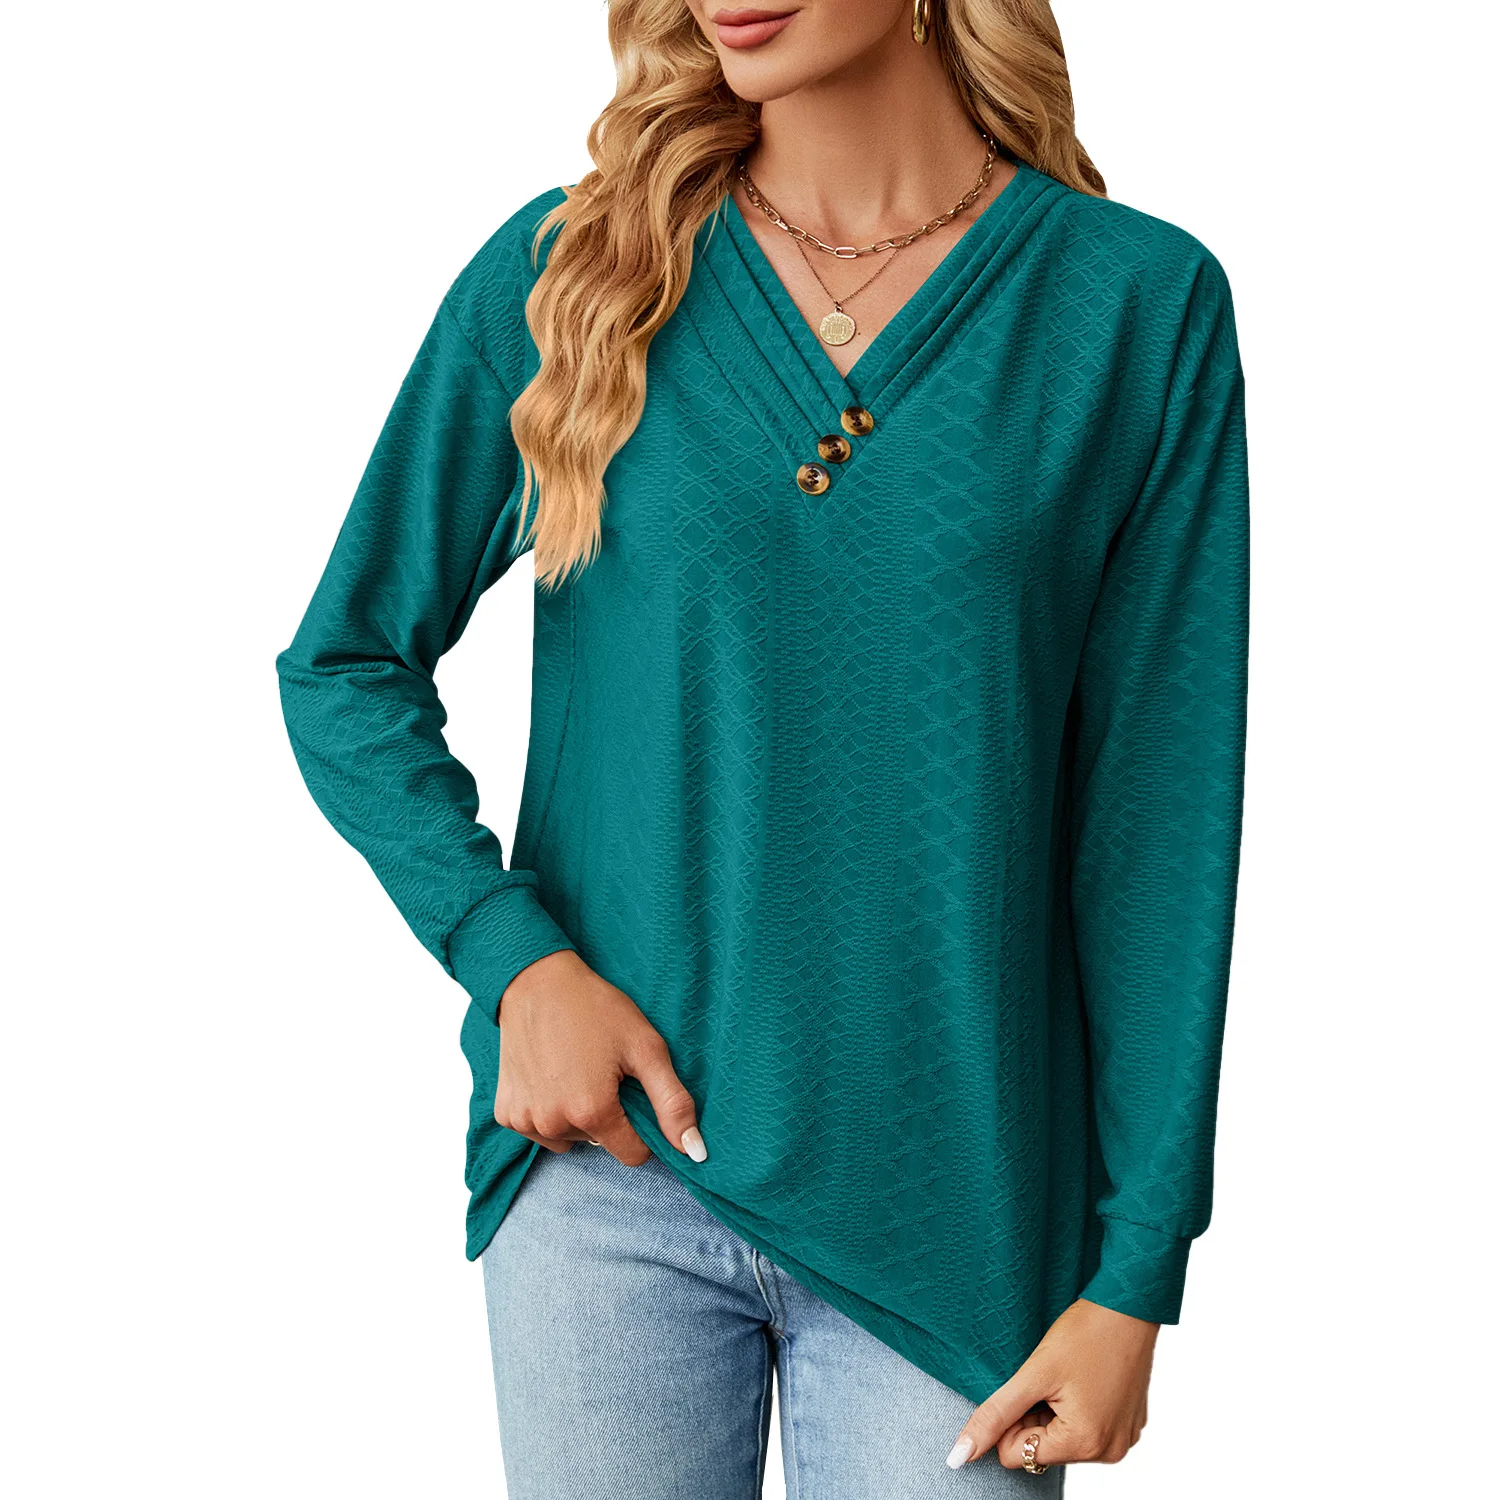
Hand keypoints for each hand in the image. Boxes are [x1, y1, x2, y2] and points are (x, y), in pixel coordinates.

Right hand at [494, 949, 706, 1167]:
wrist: (536, 981)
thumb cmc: (595, 1008)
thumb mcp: (645, 1048)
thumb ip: (672, 1103)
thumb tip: (694, 1152)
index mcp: (592, 1112)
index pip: (633, 1155)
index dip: (641, 1127)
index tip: (632, 1093)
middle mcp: (554, 1124)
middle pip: (600, 1143)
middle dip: (607, 1115)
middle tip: (601, 1071)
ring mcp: (525, 1121)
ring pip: (569, 1139)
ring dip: (575, 1116)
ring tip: (575, 1071)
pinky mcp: (505, 1113)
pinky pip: (538, 1130)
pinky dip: (547, 1110)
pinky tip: (549, 1075)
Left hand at [946, 1298, 1158, 1470]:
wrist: (1128, 1306)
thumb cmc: (1083, 1334)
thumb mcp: (1033, 1373)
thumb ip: (995, 1416)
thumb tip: (960, 1456)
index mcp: (1085, 1444)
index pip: (1018, 1457)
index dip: (1012, 1420)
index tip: (1027, 1387)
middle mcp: (1108, 1452)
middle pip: (1042, 1450)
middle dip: (1035, 1415)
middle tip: (1048, 1379)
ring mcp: (1123, 1440)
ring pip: (1062, 1439)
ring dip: (1054, 1412)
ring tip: (1067, 1376)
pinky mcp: (1129, 1426)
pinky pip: (1087, 1430)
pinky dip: (1076, 1408)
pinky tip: (1083, 1379)